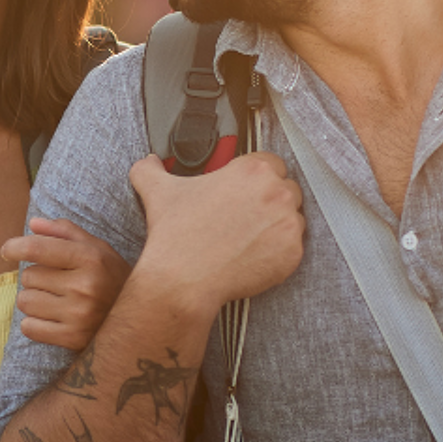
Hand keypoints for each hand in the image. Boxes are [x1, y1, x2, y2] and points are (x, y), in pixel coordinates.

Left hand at [2, 217, 130, 349]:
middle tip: (57, 284)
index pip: (38, 248)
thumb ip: (65, 232)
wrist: (141, 322)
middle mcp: (85, 286)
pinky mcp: (73, 339)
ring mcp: (79, 315)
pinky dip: (34, 324)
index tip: (7, 251)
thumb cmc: (113, 279)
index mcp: (91, 258)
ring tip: (56, 302)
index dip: (15, 247)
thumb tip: (33, 224)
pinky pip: (29, 328)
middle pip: (29, 276)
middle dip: (36, 278)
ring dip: (34, 301)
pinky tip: (53, 320)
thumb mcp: (98, 249)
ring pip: (25, 301)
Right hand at [127, 152, 303, 316]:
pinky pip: (294, 247)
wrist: (183, 279)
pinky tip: (253, 255)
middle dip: (270, 201)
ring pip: (293, 218)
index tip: (244, 191)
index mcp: (252, 170)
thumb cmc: (176, 234)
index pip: (272, 163)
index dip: (257, 177)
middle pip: (287, 189)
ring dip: (277, 225)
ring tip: (249, 238)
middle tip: (245, 217)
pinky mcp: (292, 253)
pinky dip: (278, 252)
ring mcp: (288, 224)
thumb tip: (148, 162)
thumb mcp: (157, 191)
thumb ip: (151, 169)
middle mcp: (276, 193)